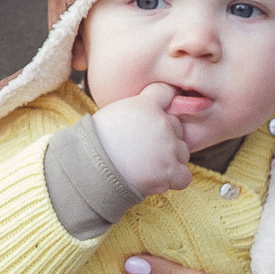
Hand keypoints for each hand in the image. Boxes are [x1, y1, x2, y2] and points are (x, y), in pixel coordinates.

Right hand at [90, 82, 192, 197]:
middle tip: (145, 150)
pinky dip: (175, 179)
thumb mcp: (115, 113)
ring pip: (183, 152)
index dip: (165, 106)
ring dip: (171, 160)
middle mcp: (161, 123)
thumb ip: (138, 109)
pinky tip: (158, 179)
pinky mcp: (169, 171)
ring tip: (147, 166)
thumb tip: (150, 115)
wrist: (89, 167)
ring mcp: (168, 147)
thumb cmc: (96, 142)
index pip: (169, 93)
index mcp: (147, 104)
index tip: (156, 118)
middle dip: (166, 138)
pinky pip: (185, 176)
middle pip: (178, 128)